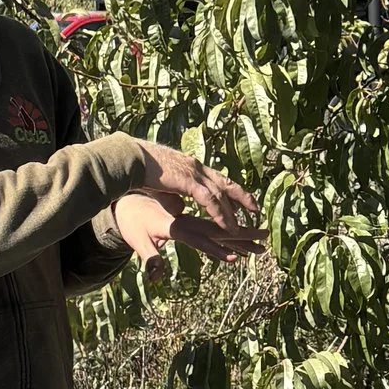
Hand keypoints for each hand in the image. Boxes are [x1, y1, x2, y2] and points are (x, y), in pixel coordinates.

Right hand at [127, 142, 263, 261]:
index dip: (231, 191)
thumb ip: (175, 200)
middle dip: (243, 198)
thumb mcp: (164, 190)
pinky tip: (227, 226)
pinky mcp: (188, 182)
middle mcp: (198, 169)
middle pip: (227, 184)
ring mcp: (194, 174)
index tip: (243, 202)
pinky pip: (210, 200)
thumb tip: (181, 211)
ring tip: (240, 229)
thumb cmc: (144, 172)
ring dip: (232, 213)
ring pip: (221, 195)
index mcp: (193, 168)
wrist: (132, 159)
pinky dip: (220, 214)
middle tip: (256, 210)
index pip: (218, 179)